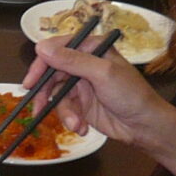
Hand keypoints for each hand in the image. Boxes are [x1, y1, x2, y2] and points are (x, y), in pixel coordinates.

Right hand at [30, 38, 174, 145]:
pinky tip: (82, 128)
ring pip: (56, 95)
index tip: (31, 81)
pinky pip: (65, 110)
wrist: (145, 126)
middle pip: (52, 73)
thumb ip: (72, 60)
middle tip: (37, 107)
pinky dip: (71, 120)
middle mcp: (84, 64)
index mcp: (91, 48)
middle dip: (45, 93)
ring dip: (64, 112)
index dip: (42, 63)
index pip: (58, 49)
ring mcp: (81, 85)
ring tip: (76, 124)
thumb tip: (41, 47)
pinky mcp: (81, 105)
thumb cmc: (131, 94)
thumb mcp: (103, 74)